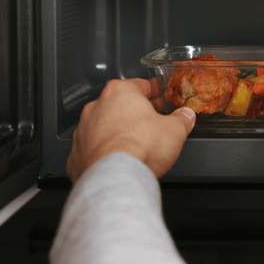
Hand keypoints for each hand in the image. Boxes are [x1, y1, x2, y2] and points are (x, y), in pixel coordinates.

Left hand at [66, 78, 195, 182]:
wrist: (115, 177)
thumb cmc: (140, 148)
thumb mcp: (175, 130)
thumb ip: (182, 119)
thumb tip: (185, 116)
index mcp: (120, 92)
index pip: (141, 85)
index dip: (155, 93)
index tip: (161, 98)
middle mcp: (97, 107)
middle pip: (121, 105)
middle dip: (137, 114)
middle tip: (153, 124)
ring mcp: (84, 130)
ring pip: (105, 126)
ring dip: (119, 132)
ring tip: (136, 145)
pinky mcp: (78, 153)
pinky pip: (94, 148)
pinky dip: (106, 151)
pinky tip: (119, 160)